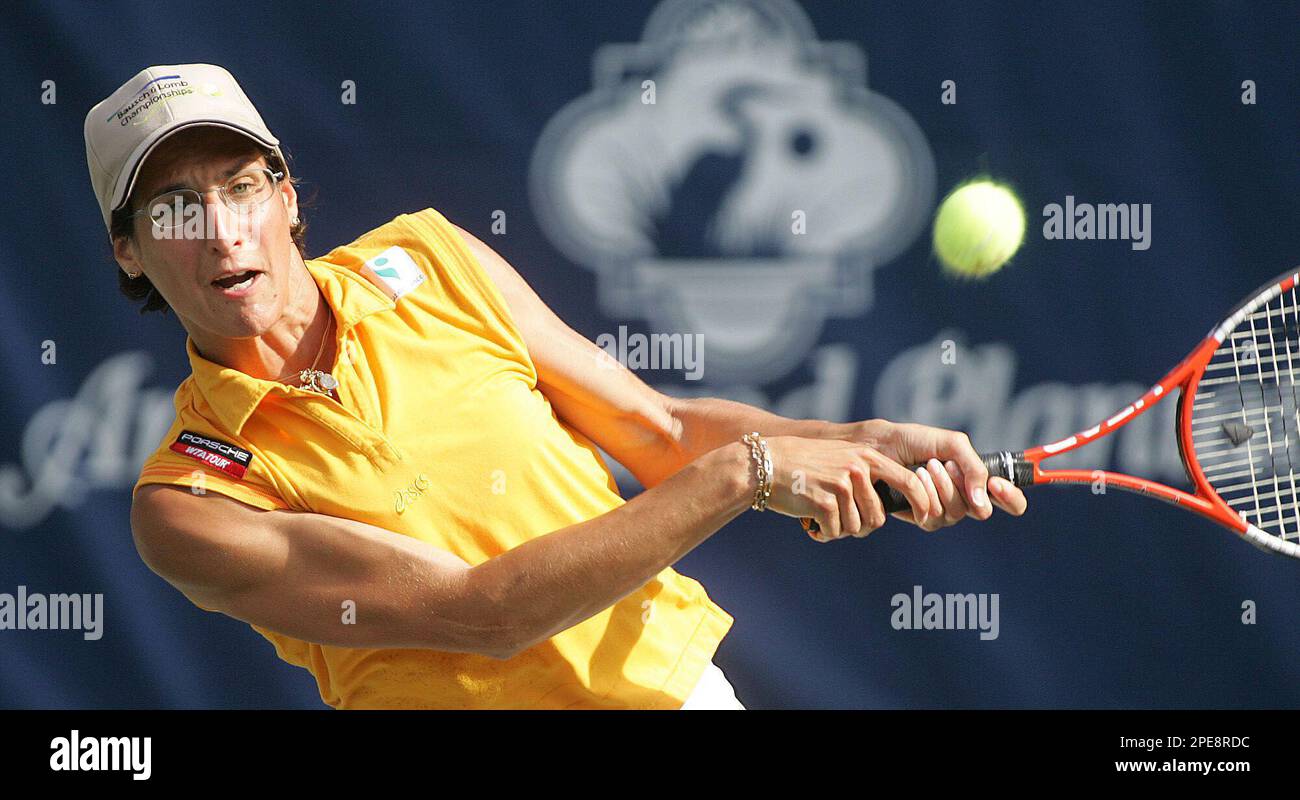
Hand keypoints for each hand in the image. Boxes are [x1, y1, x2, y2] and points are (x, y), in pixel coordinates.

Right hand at [760, 435, 933, 540]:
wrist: (765, 465)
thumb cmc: (802, 467)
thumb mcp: (839, 459)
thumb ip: (864, 475)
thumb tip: (884, 509)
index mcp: (866, 457)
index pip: (909, 481)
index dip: (922, 503)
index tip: (925, 517)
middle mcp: (858, 469)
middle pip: (878, 517)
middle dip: (861, 525)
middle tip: (839, 520)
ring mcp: (842, 486)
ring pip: (855, 527)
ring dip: (838, 528)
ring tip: (820, 514)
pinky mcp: (825, 503)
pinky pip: (835, 532)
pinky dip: (822, 531)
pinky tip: (809, 518)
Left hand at [848, 420, 1027, 530]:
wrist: (878, 446)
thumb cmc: (912, 441)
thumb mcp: (951, 444)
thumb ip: (974, 467)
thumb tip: (983, 500)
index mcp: (977, 479)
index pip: (1009, 501)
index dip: (1011, 498)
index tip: (997, 484)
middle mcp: (964, 498)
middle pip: (982, 511)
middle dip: (963, 485)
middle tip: (948, 466)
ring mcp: (943, 510)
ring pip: (957, 513)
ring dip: (943, 487)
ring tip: (927, 466)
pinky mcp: (921, 517)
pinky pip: (934, 517)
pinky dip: (926, 495)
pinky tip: (916, 477)